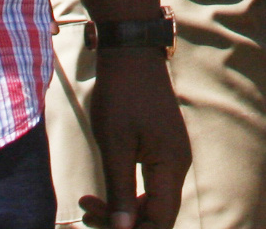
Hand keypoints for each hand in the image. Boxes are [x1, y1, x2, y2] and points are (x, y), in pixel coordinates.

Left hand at [79, 50, 188, 228]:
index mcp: (172, 164)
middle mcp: (178, 164)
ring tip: (88, 204)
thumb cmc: (121, 95)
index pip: (162, 220)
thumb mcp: (115, 146)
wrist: (131, 53)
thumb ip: (121, 191)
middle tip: (87, 213)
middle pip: (157, 214)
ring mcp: (172, 156)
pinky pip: (149, 184)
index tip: (101, 226)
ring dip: (122, 210)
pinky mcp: (162, 149)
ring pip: (151, 201)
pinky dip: (126, 193)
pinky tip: (101, 191)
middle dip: (123, 222)